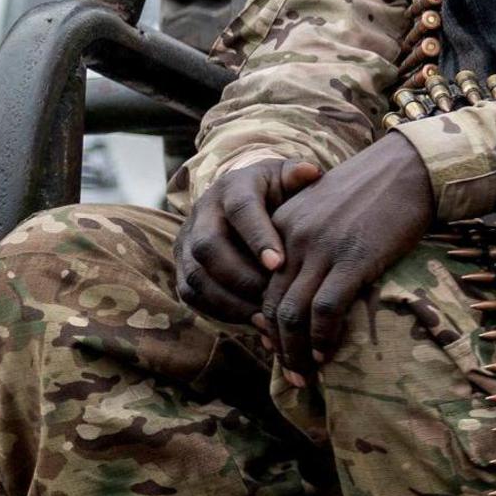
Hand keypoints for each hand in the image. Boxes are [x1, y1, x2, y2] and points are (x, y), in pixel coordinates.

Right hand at [179, 156, 316, 332]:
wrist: (247, 200)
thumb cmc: (278, 192)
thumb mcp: (288, 179)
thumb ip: (298, 177)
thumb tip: (310, 172)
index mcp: (232, 188)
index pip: (240, 210)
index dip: (256, 237)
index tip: (279, 263)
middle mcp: (202, 214)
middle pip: (208, 247)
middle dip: (240, 276)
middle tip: (273, 297)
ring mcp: (187, 243)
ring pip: (196, 276)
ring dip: (230, 301)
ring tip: (266, 318)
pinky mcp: (184, 268)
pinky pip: (193, 295)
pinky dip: (222, 313)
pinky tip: (255, 324)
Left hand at [257, 135, 440, 365]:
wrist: (409, 166)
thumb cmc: (376, 188)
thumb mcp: (326, 208)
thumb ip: (309, 238)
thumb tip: (313, 279)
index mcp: (281, 227)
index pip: (262, 287)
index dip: (269, 324)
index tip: (282, 348)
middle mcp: (292, 241)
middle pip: (271, 306)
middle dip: (279, 346)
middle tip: (291, 373)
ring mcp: (321, 250)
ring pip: (293, 314)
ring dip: (297, 351)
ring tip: (305, 373)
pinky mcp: (353, 259)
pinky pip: (327, 308)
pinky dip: (323, 336)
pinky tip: (329, 352)